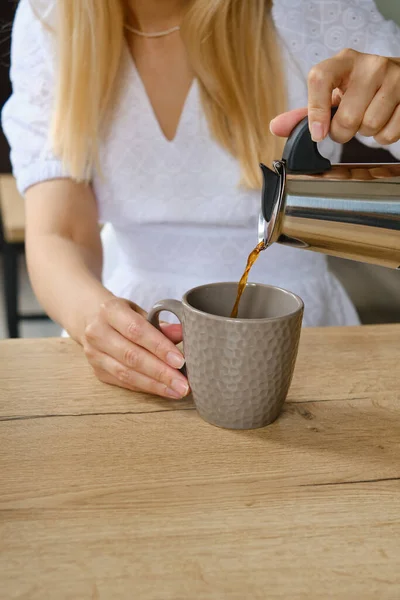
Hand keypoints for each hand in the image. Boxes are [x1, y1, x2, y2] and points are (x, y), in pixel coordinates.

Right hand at [82, 296, 188, 398]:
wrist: (91, 319)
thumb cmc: (123, 315)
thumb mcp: (139, 311)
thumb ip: (160, 323)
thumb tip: (182, 333)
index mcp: (110, 311)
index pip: (136, 330)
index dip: (159, 347)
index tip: (180, 361)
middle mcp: (98, 332)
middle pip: (132, 356)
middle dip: (161, 372)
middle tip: (183, 384)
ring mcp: (94, 354)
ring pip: (127, 374)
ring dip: (155, 385)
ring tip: (177, 391)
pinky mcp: (97, 371)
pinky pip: (124, 383)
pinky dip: (146, 387)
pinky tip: (163, 390)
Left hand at [270, 49, 399, 144]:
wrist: (396, 78)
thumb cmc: (357, 89)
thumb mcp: (331, 94)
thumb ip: (303, 113)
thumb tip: (276, 127)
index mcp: (342, 62)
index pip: (320, 79)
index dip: (315, 111)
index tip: (318, 134)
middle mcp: (370, 65)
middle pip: (347, 118)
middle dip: (343, 132)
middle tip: (348, 122)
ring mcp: (393, 78)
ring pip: (369, 127)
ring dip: (365, 133)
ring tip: (368, 117)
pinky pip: (389, 134)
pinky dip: (383, 136)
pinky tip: (384, 120)